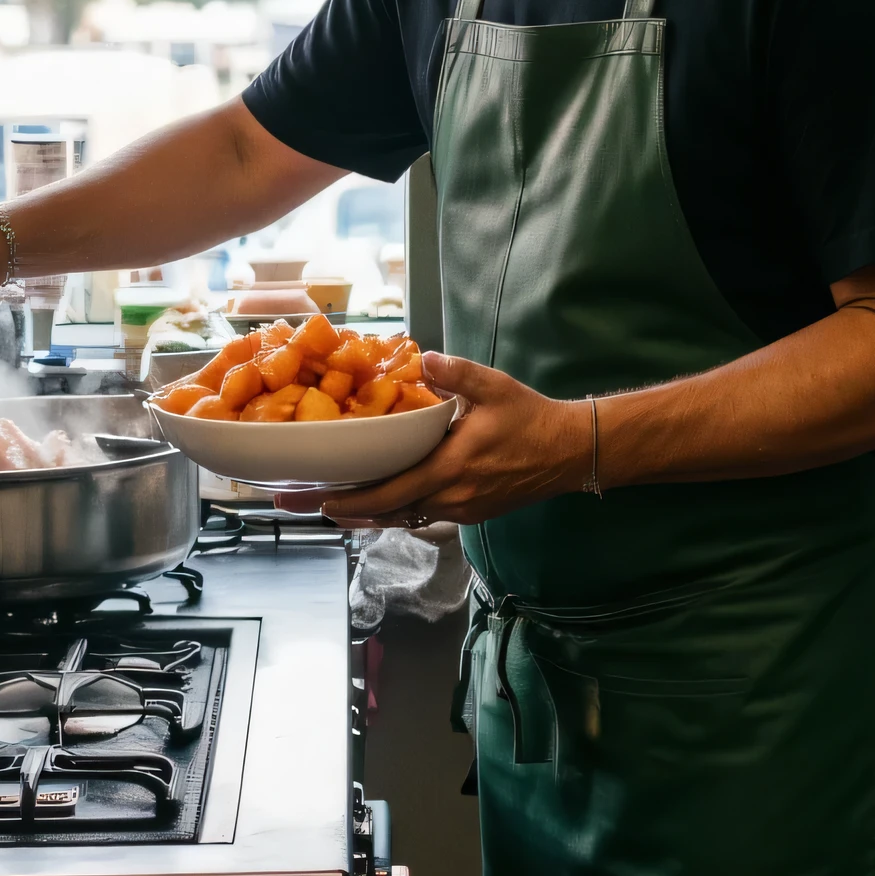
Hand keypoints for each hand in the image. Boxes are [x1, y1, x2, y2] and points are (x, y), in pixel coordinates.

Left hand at [308, 354, 591, 529]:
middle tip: (303, 505)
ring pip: (404, 518)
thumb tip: (422, 358)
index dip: (353, 499)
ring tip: (332, 508)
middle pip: (389, 512)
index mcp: (452, 468)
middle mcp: (453, 497)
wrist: (571, 452)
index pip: (393, 491)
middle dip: (344, 510)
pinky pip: (424, 516)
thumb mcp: (494, 387)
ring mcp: (462, 510)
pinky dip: (396, 512)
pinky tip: (378, 504)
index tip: (320, 499)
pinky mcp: (471, 513)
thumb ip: (456, 373)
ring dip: (368, 515)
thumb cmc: (532, 419)